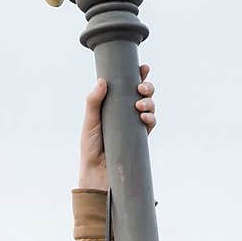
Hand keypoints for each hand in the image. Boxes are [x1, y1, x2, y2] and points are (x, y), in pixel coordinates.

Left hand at [78, 64, 155, 190]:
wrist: (97, 172)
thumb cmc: (91, 147)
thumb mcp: (90, 122)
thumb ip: (94, 102)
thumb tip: (102, 81)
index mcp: (113, 105)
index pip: (127, 86)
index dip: (137, 76)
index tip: (143, 68)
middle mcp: (125, 113)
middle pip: (142, 94)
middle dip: (147, 87)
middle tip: (141, 88)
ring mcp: (134, 124)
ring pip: (150, 107)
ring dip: (149, 102)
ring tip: (140, 105)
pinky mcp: (140, 137)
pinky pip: (151, 123)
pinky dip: (151, 117)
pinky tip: (145, 117)